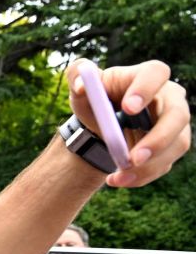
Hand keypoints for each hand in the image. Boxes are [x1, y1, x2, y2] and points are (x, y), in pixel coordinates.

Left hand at [66, 59, 190, 187]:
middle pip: (178, 115)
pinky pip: (164, 164)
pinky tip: (118, 180)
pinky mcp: (172, 146)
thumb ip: (76, 77)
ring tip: (119, 175)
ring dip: (149, 166)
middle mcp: (169, 98)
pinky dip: (141, 176)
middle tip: (133, 157)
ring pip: (176, 145)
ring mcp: (175, 123)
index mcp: (146, 76)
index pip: (156, 73)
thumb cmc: (95, 101)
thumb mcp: (82, 89)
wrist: (100, 127)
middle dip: (158, 139)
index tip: (127, 108)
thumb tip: (80, 85)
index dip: (146, 89)